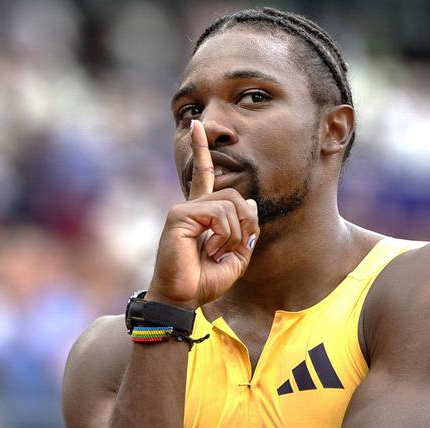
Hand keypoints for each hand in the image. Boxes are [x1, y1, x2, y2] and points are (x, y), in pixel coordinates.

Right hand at [147, 120, 259, 308]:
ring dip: (235, 234)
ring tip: (219, 253)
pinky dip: (224, 235)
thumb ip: (245, 231)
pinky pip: (219, 214)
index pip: (203, 175)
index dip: (202, 150)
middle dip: (247, 223)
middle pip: (235, 195)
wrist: (183, 298)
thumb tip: (249, 202)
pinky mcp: (179, 216)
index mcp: (201, 213)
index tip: (198, 126)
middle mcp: (190, 206)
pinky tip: (211, 250)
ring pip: (230, 204)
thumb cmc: (204, 280)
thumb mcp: (236, 257)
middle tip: (238, 248)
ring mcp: (183, 209)